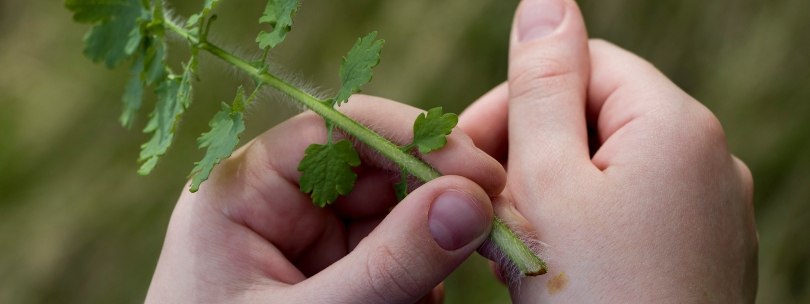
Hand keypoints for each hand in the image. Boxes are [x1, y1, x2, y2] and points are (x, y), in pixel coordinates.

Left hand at [145, 96, 506, 302]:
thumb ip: (387, 265)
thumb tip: (471, 201)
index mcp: (243, 192)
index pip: (336, 131)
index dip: (412, 139)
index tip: (477, 173)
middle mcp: (280, 207)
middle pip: (378, 174)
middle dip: (431, 206)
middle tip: (487, 236)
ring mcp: (311, 244)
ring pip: (396, 221)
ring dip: (427, 257)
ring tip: (415, 302)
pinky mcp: (334, 277)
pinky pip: (394, 262)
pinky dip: (416, 286)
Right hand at [460, 0, 756, 301]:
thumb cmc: (595, 298)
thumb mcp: (548, 182)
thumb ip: (543, 85)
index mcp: (677, 125)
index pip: (584, 66)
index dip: (517, 104)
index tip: (471, 158)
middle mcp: (708, 159)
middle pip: (595, 118)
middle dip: (530, 156)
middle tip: (487, 214)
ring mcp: (710, 210)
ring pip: (607, 170)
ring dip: (549, 196)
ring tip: (513, 251)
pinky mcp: (701, 253)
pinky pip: (631, 214)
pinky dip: (584, 228)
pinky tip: (554, 270)